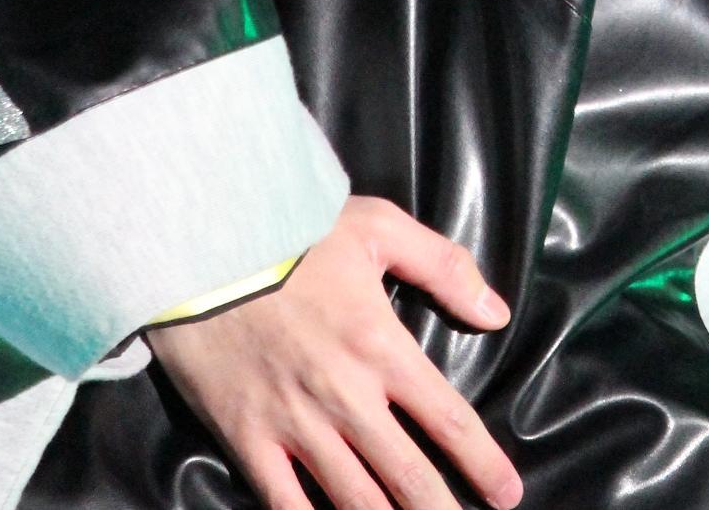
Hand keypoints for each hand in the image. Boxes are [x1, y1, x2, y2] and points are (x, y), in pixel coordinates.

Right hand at [148, 195, 521, 509]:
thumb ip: (443, 266)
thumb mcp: (377, 227)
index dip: (482, 463)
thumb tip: (497, 312)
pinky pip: (285, 504)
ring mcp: (294, 424)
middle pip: (407, 476)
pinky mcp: (248, 439)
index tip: (507, 493)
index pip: (447, 419)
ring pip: (354, 500)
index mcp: (380, 346)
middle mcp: (345, 396)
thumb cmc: (292, 231)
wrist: (201, 247)